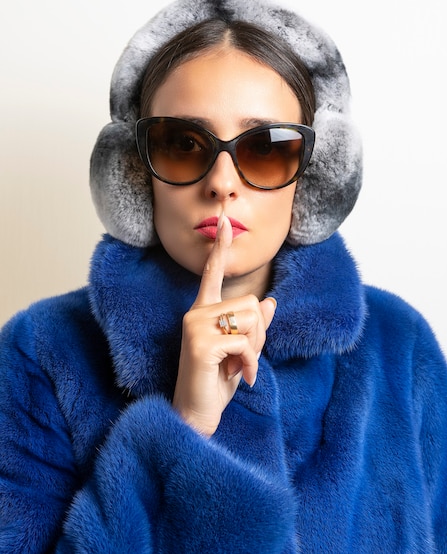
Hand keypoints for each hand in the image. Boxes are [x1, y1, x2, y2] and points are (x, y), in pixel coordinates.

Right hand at [172, 213, 276, 436]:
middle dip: (259, 334)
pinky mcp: (202, 344)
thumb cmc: (217, 383)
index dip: (220, 248)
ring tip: (240, 367)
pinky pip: (246, 343)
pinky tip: (242, 377)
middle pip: (251, 303)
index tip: (224, 220)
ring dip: (256, 349)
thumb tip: (272, 302)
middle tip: (244, 358)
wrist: (197, 414)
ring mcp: (195, 327)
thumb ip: (254, 327)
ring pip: (251, 320)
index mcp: (203, 311)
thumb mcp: (242, 352)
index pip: (213, 274)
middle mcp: (196, 313)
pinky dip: (252, 363)